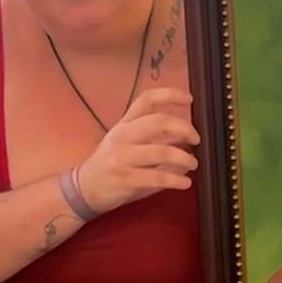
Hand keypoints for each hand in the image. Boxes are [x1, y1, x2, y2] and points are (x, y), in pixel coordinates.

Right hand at [75, 88, 199, 213]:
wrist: (85, 188)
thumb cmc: (112, 163)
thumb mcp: (128, 142)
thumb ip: (154, 136)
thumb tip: (187, 135)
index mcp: (125, 124)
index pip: (146, 100)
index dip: (169, 95)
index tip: (189, 98)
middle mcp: (123, 136)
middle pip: (157, 122)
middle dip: (183, 128)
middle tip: (196, 139)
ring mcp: (122, 157)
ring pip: (161, 151)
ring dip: (183, 158)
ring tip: (193, 163)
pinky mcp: (124, 178)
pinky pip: (156, 177)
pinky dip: (175, 180)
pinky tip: (185, 183)